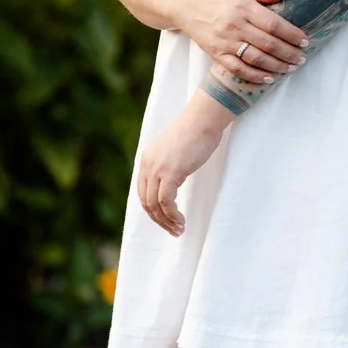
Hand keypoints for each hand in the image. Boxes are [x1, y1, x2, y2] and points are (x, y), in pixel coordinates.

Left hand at [137, 104, 223, 236]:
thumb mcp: (176, 148)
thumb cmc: (197, 130)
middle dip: (159, 220)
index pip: (143, 192)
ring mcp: (157, 169)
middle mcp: (148, 164)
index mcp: (147, 158)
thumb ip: (169, 162)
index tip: (166, 219)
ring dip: (166, 221)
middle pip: (146, 202)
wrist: (204, 118)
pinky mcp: (170, 173)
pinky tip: (181, 221)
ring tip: (179, 229)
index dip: (153, 210)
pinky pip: (166, 202)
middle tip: (174, 230)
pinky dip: (172, 215)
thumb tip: (174, 178)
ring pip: (154, 205)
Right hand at [176, 0, 308, 82]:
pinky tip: (269, 78)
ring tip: (291, 68)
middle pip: (268, 44)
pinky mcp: (216, 54)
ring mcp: (225, 42)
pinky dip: (254, 76)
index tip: (305, 41)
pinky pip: (237, 69)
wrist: (186, 3)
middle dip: (288, 53)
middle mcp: (235, 26)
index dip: (292, 34)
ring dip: (276, 66)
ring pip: (255, 59)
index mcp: (244, 8)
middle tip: (302, 59)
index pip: (273, 24)